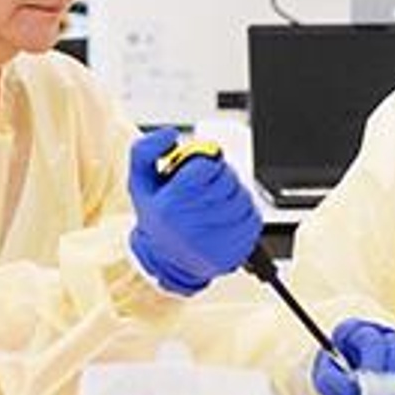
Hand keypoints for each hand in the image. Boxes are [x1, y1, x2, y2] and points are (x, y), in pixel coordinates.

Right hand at [126, 129, 261, 295]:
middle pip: (228, 180)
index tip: (200, 169)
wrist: (166, 260)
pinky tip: (228, 216)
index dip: (207, 162)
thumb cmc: (157, 217)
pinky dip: (246, 212)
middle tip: (211, 183)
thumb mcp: (140, 182)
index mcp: (169, 205)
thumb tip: (169, 134)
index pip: (206, 166)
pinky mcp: (234, 251)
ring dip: (235, 193)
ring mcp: (215, 240)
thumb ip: (145, 150)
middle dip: (222, 175)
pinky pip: (253, 218)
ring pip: (243, 197)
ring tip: (218, 200)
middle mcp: (192, 225)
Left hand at [311, 318, 394, 394]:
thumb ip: (338, 383)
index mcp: (355, 331)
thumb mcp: (324, 380)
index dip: (373, 360)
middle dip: (394, 370)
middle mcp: (379, 335)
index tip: (370, 379)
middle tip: (389, 393)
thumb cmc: (330, 377)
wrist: (337, 383)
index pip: (371, 339)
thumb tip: (358, 387)